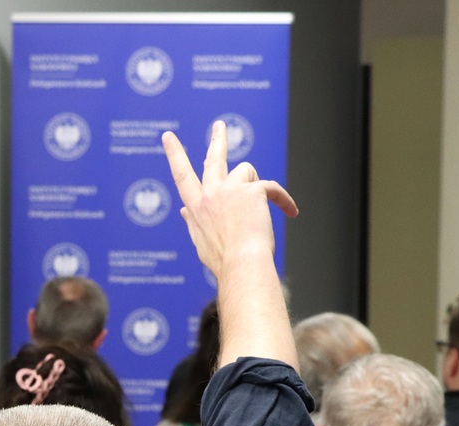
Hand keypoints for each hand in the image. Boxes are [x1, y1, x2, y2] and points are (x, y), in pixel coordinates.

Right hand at [163, 121, 298, 367]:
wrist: (241, 265)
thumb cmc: (224, 262)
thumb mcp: (201, 241)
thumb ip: (193, 222)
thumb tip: (183, 211)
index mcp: (196, 208)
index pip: (182, 177)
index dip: (175, 155)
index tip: (168, 137)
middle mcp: (209, 195)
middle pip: (213, 160)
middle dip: (217, 140)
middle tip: (219, 126)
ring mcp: (229, 190)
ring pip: (247, 172)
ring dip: (257, 188)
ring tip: (263, 209)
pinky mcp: (251, 190)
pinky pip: (271, 188)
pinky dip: (283, 200)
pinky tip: (290, 212)